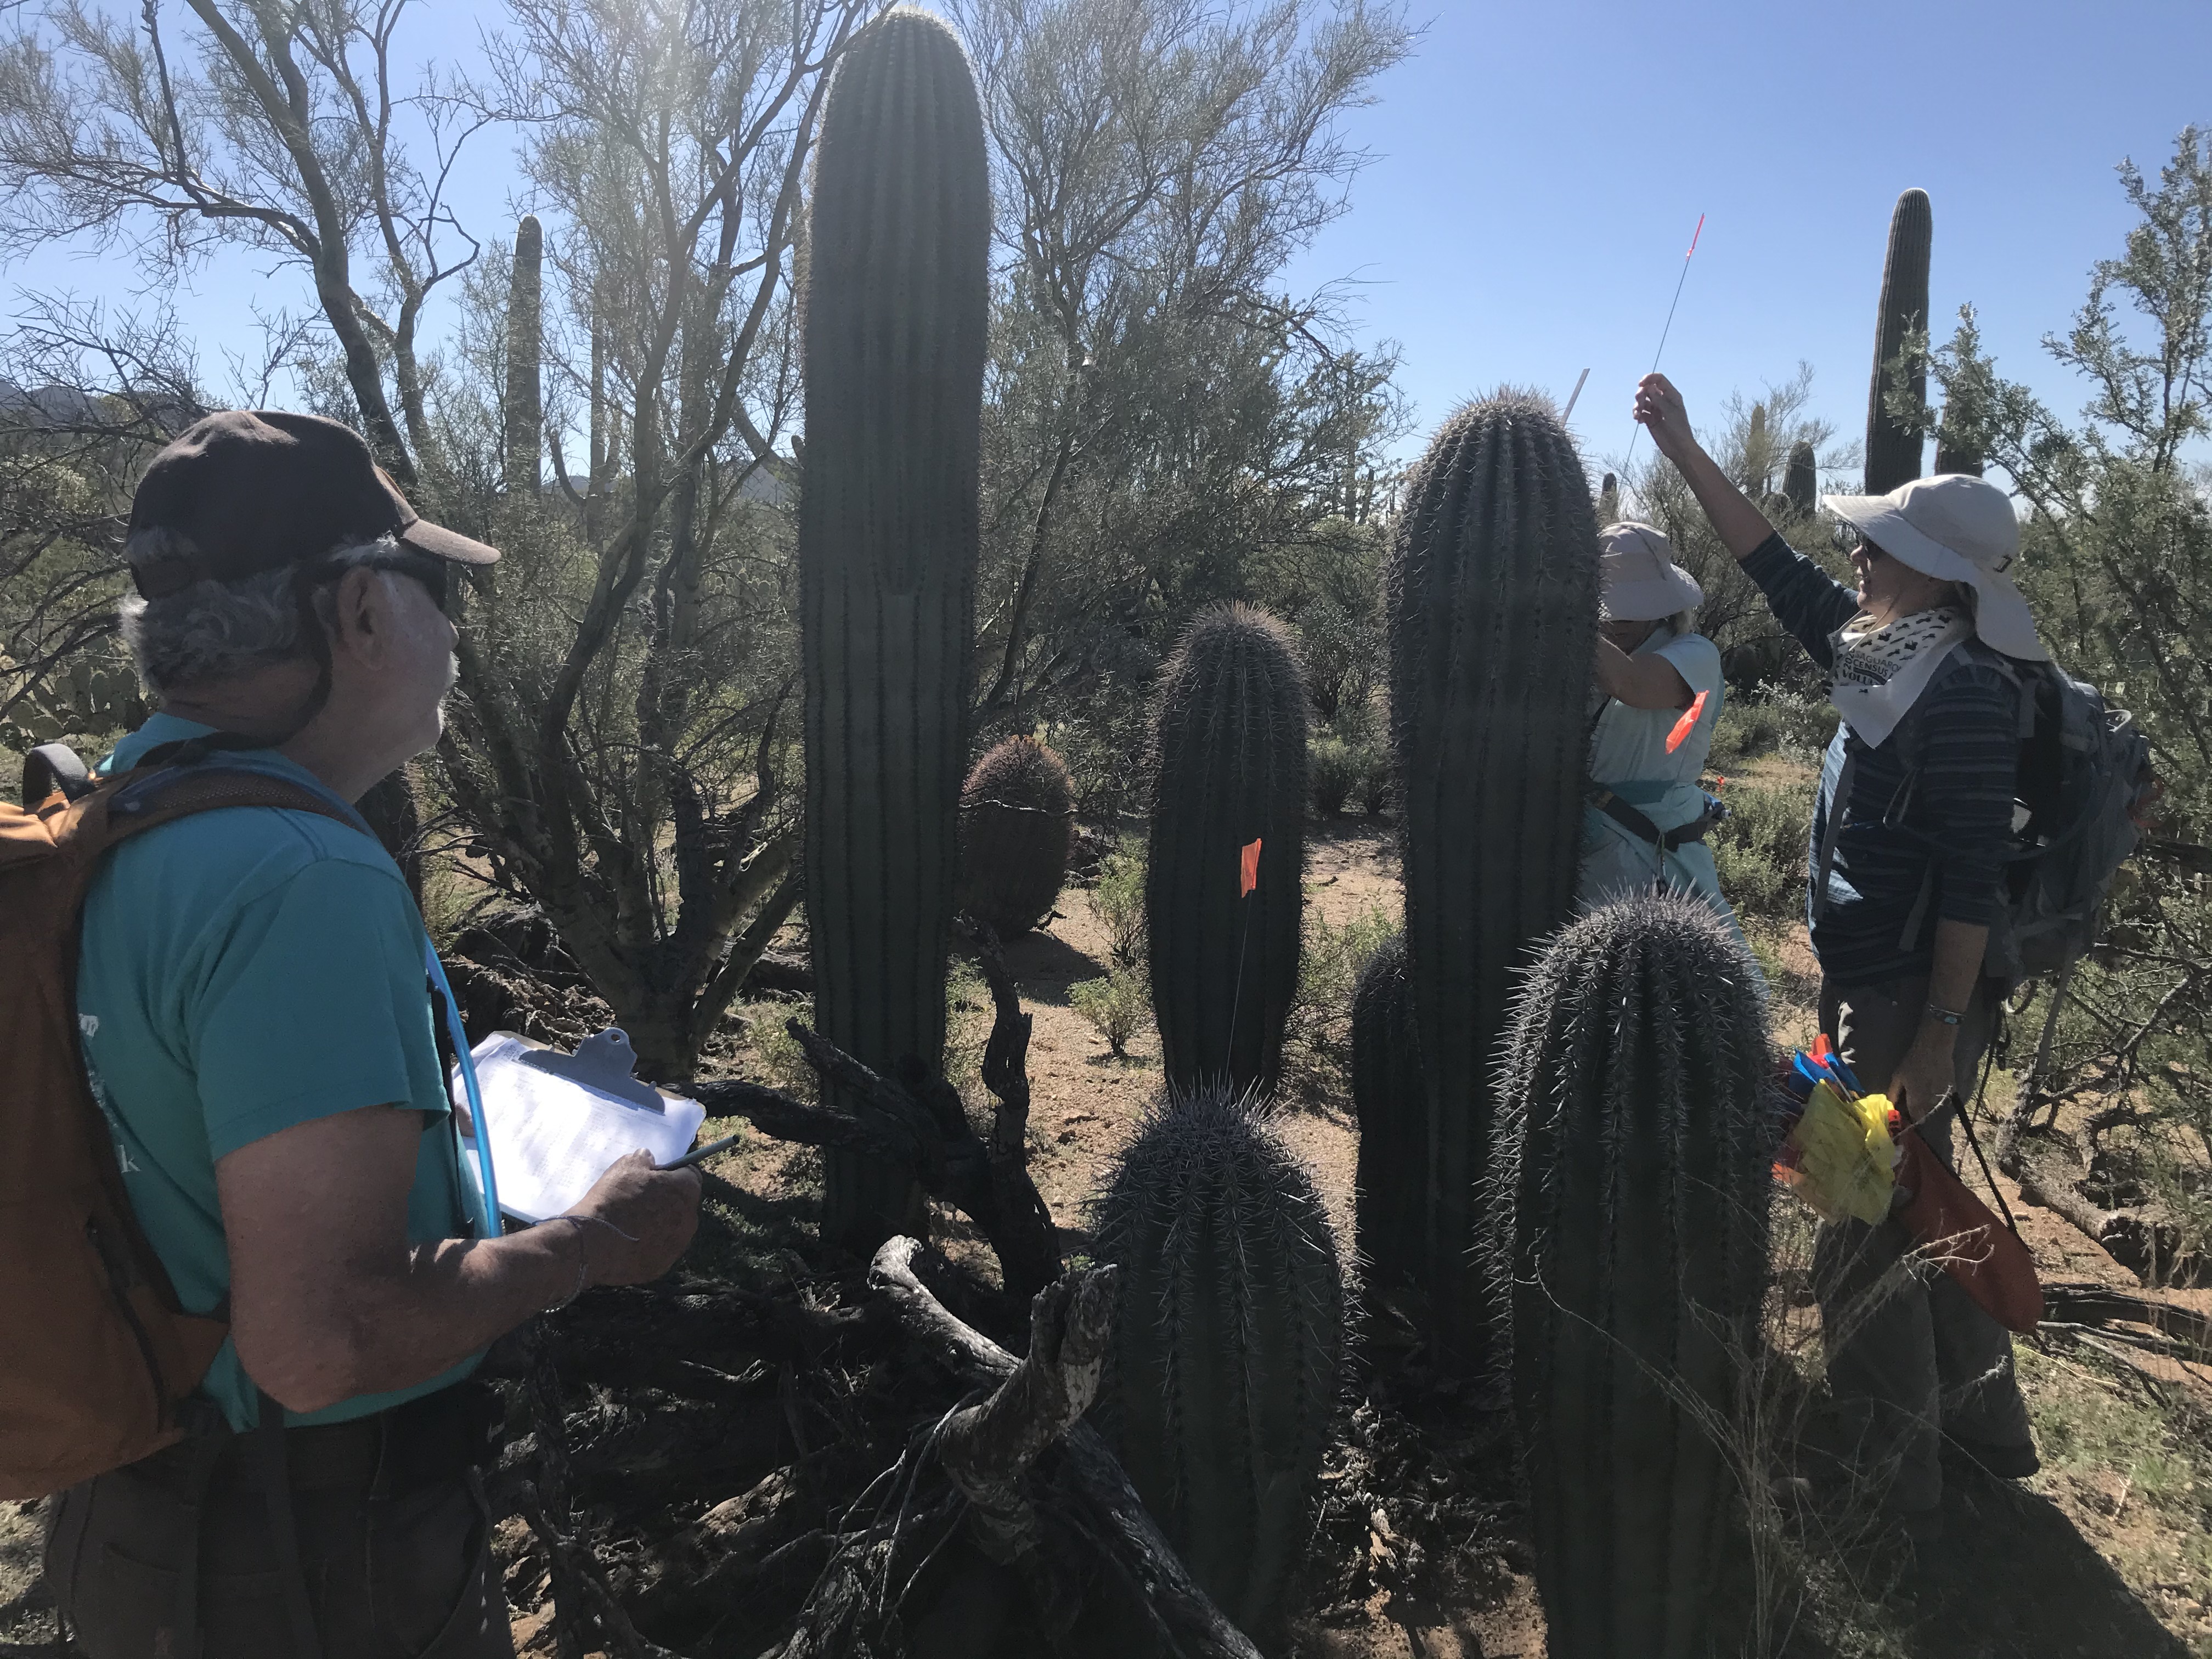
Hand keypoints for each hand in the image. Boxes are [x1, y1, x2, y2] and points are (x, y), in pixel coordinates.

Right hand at [564, 1150, 701, 1286]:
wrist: (592, 1243)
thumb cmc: (613, 1199)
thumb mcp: (626, 1166)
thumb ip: (643, 1160)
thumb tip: (649, 1160)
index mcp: (686, 1191)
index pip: (689, 1175)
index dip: (672, 1174)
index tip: (655, 1177)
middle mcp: (690, 1220)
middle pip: (683, 1205)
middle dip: (667, 1201)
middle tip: (640, 1201)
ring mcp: (677, 1247)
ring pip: (672, 1231)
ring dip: (659, 1226)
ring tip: (631, 1224)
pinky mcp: (662, 1267)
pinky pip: (659, 1252)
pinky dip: (648, 1247)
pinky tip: (627, 1243)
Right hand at [1634, 373, 1694, 461]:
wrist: (1678, 447)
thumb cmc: (1679, 429)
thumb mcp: (1669, 412)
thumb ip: (1658, 399)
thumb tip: (1647, 387)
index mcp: (1671, 395)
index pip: (1659, 379)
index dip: (1649, 378)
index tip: (1640, 384)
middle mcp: (1663, 400)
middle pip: (1647, 389)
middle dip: (1640, 395)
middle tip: (1640, 405)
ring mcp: (1656, 410)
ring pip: (1642, 401)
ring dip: (1637, 406)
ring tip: (1638, 416)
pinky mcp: (1650, 420)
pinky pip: (1640, 412)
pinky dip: (1638, 415)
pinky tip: (1640, 421)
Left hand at [1886, 1031, 1958, 1126]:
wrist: (1934, 1049)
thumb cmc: (1913, 1062)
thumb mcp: (1898, 1077)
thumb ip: (1894, 1093)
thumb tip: (1890, 1106)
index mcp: (1917, 1102)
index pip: (1915, 1120)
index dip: (1910, 1120)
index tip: (1906, 1116)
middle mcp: (1931, 1104)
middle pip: (1925, 1115)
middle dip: (1919, 1113)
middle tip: (1912, 1105)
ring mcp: (1943, 1098)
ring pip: (1935, 1108)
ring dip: (1928, 1106)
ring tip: (1922, 1096)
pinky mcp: (1952, 1091)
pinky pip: (1943, 1100)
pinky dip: (1937, 1098)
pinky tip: (1932, 1090)